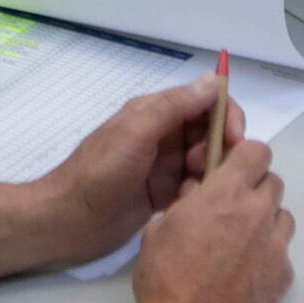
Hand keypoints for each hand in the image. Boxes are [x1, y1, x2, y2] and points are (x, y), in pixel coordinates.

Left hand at [0, 76, 231, 278]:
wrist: (69, 222)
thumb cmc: (99, 174)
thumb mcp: (136, 133)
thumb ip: (174, 107)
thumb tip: (213, 80)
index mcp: (155, 113)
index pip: (205, 101)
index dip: (226, 116)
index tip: (234, 141)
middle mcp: (164, 135)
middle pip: (211, 132)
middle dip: (220, 148)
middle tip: (205, 171)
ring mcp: (164, 165)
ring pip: (207, 160)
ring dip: (211, 172)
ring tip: (195, 191)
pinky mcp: (164, 193)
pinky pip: (196, 186)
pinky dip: (201, 192)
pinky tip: (191, 204)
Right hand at [128, 124, 293, 302]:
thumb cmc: (165, 279)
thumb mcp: (160, 229)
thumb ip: (186, 203)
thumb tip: (200, 193)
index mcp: (225, 194)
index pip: (256, 152)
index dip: (246, 158)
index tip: (234, 170)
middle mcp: (257, 214)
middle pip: (273, 183)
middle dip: (255, 190)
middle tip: (232, 211)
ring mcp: (276, 247)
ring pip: (283, 217)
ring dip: (266, 222)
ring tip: (241, 244)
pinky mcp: (284, 277)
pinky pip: (282, 254)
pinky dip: (268, 257)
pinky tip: (245, 275)